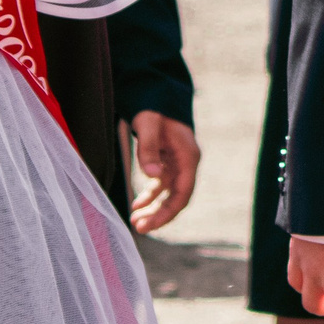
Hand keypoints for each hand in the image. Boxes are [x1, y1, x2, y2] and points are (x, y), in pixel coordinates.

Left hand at [127, 111, 200, 232]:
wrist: (157, 95)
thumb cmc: (154, 108)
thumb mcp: (148, 124)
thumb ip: (149, 148)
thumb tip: (151, 175)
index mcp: (188, 156)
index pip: (183, 192)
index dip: (169, 211)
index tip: (152, 224)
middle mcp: (186, 163)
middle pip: (177, 198)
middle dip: (160, 215)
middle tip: (140, 228)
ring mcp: (178, 164)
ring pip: (169, 195)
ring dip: (154, 209)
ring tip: (136, 222)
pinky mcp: (168, 163)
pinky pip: (161, 186)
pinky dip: (150, 197)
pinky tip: (136, 206)